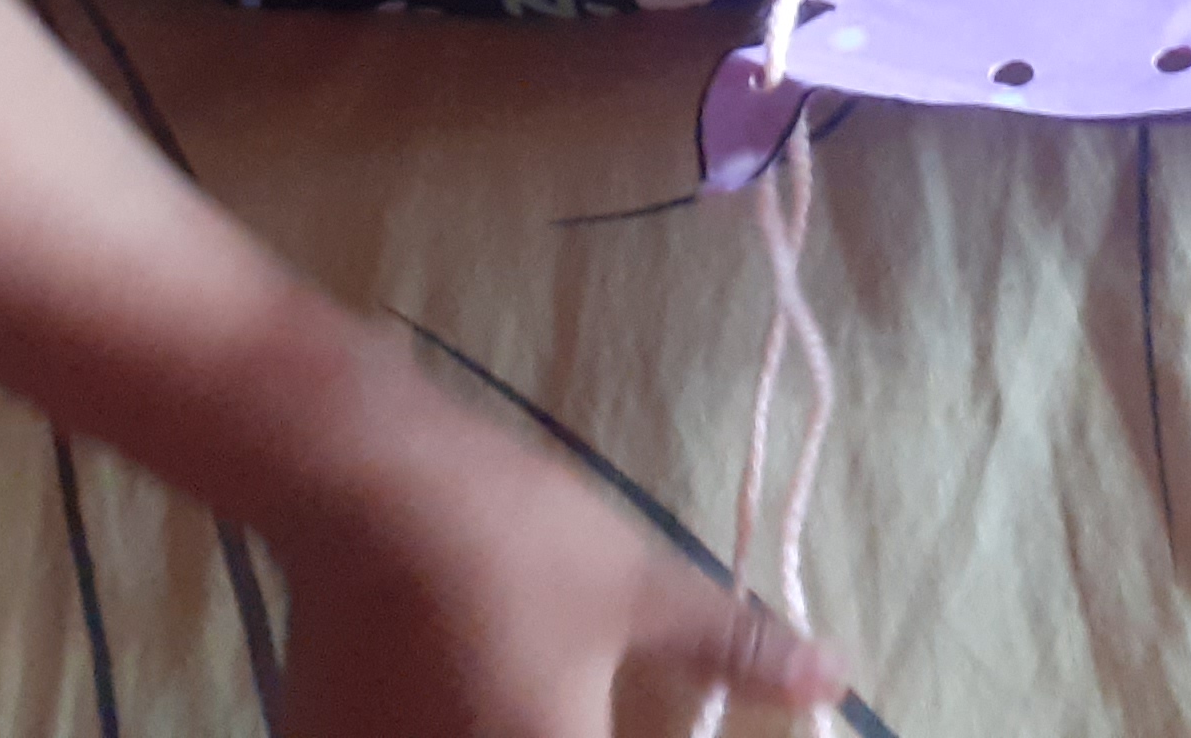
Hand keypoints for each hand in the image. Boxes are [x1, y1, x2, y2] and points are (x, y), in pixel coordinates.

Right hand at [271, 398, 845, 737]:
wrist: (356, 478)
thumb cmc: (513, 540)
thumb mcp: (639, 587)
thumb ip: (736, 651)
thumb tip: (834, 679)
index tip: (658, 715)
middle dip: (567, 727)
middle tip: (582, 693)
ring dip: (501, 724)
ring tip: (512, 671)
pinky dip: (438, 726)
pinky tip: (455, 683)